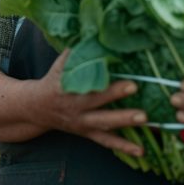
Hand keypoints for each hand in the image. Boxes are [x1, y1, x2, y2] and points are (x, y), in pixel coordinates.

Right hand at [32, 49, 147, 155]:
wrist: (37, 109)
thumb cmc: (53, 81)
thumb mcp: (60, 65)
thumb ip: (76, 53)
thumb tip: (93, 32)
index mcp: (67, 88)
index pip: (85, 81)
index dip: (98, 75)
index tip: (111, 66)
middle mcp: (75, 107)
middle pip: (96, 101)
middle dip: (115, 95)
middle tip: (135, 87)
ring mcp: (82, 123)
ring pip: (104, 124)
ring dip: (125, 122)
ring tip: (146, 120)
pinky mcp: (88, 134)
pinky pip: (106, 142)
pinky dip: (123, 147)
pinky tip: (141, 151)